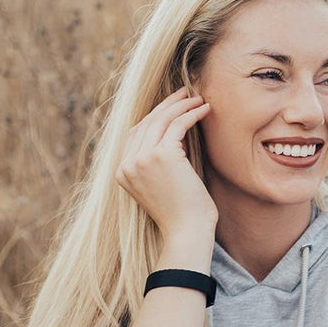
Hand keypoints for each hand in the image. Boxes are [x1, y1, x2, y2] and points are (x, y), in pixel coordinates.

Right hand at [115, 87, 217, 232]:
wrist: (188, 233)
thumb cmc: (184, 215)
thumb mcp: (165, 185)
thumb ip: (163, 162)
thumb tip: (179, 135)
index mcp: (123, 173)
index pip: (135, 135)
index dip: (154, 117)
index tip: (172, 106)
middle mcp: (127, 164)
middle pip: (146, 123)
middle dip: (167, 105)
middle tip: (186, 93)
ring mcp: (141, 159)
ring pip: (161, 119)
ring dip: (181, 105)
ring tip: (199, 99)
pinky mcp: (161, 156)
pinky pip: (177, 125)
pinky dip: (191, 114)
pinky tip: (204, 109)